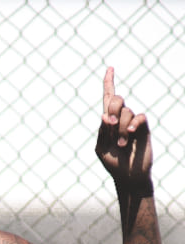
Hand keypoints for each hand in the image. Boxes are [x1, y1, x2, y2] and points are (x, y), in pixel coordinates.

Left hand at [96, 67, 152, 188]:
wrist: (128, 175)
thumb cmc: (112, 162)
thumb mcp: (101, 148)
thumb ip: (102, 131)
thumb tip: (104, 115)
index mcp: (107, 121)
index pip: (107, 98)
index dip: (108, 82)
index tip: (110, 68)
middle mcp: (120, 118)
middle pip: (116, 99)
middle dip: (112, 108)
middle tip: (110, 123)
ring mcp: (133, 122)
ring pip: (126, 111)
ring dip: (120, 128)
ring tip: (120, 144)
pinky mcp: (143, 127)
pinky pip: (139, 116)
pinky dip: (132, 123)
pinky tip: (130, 133)